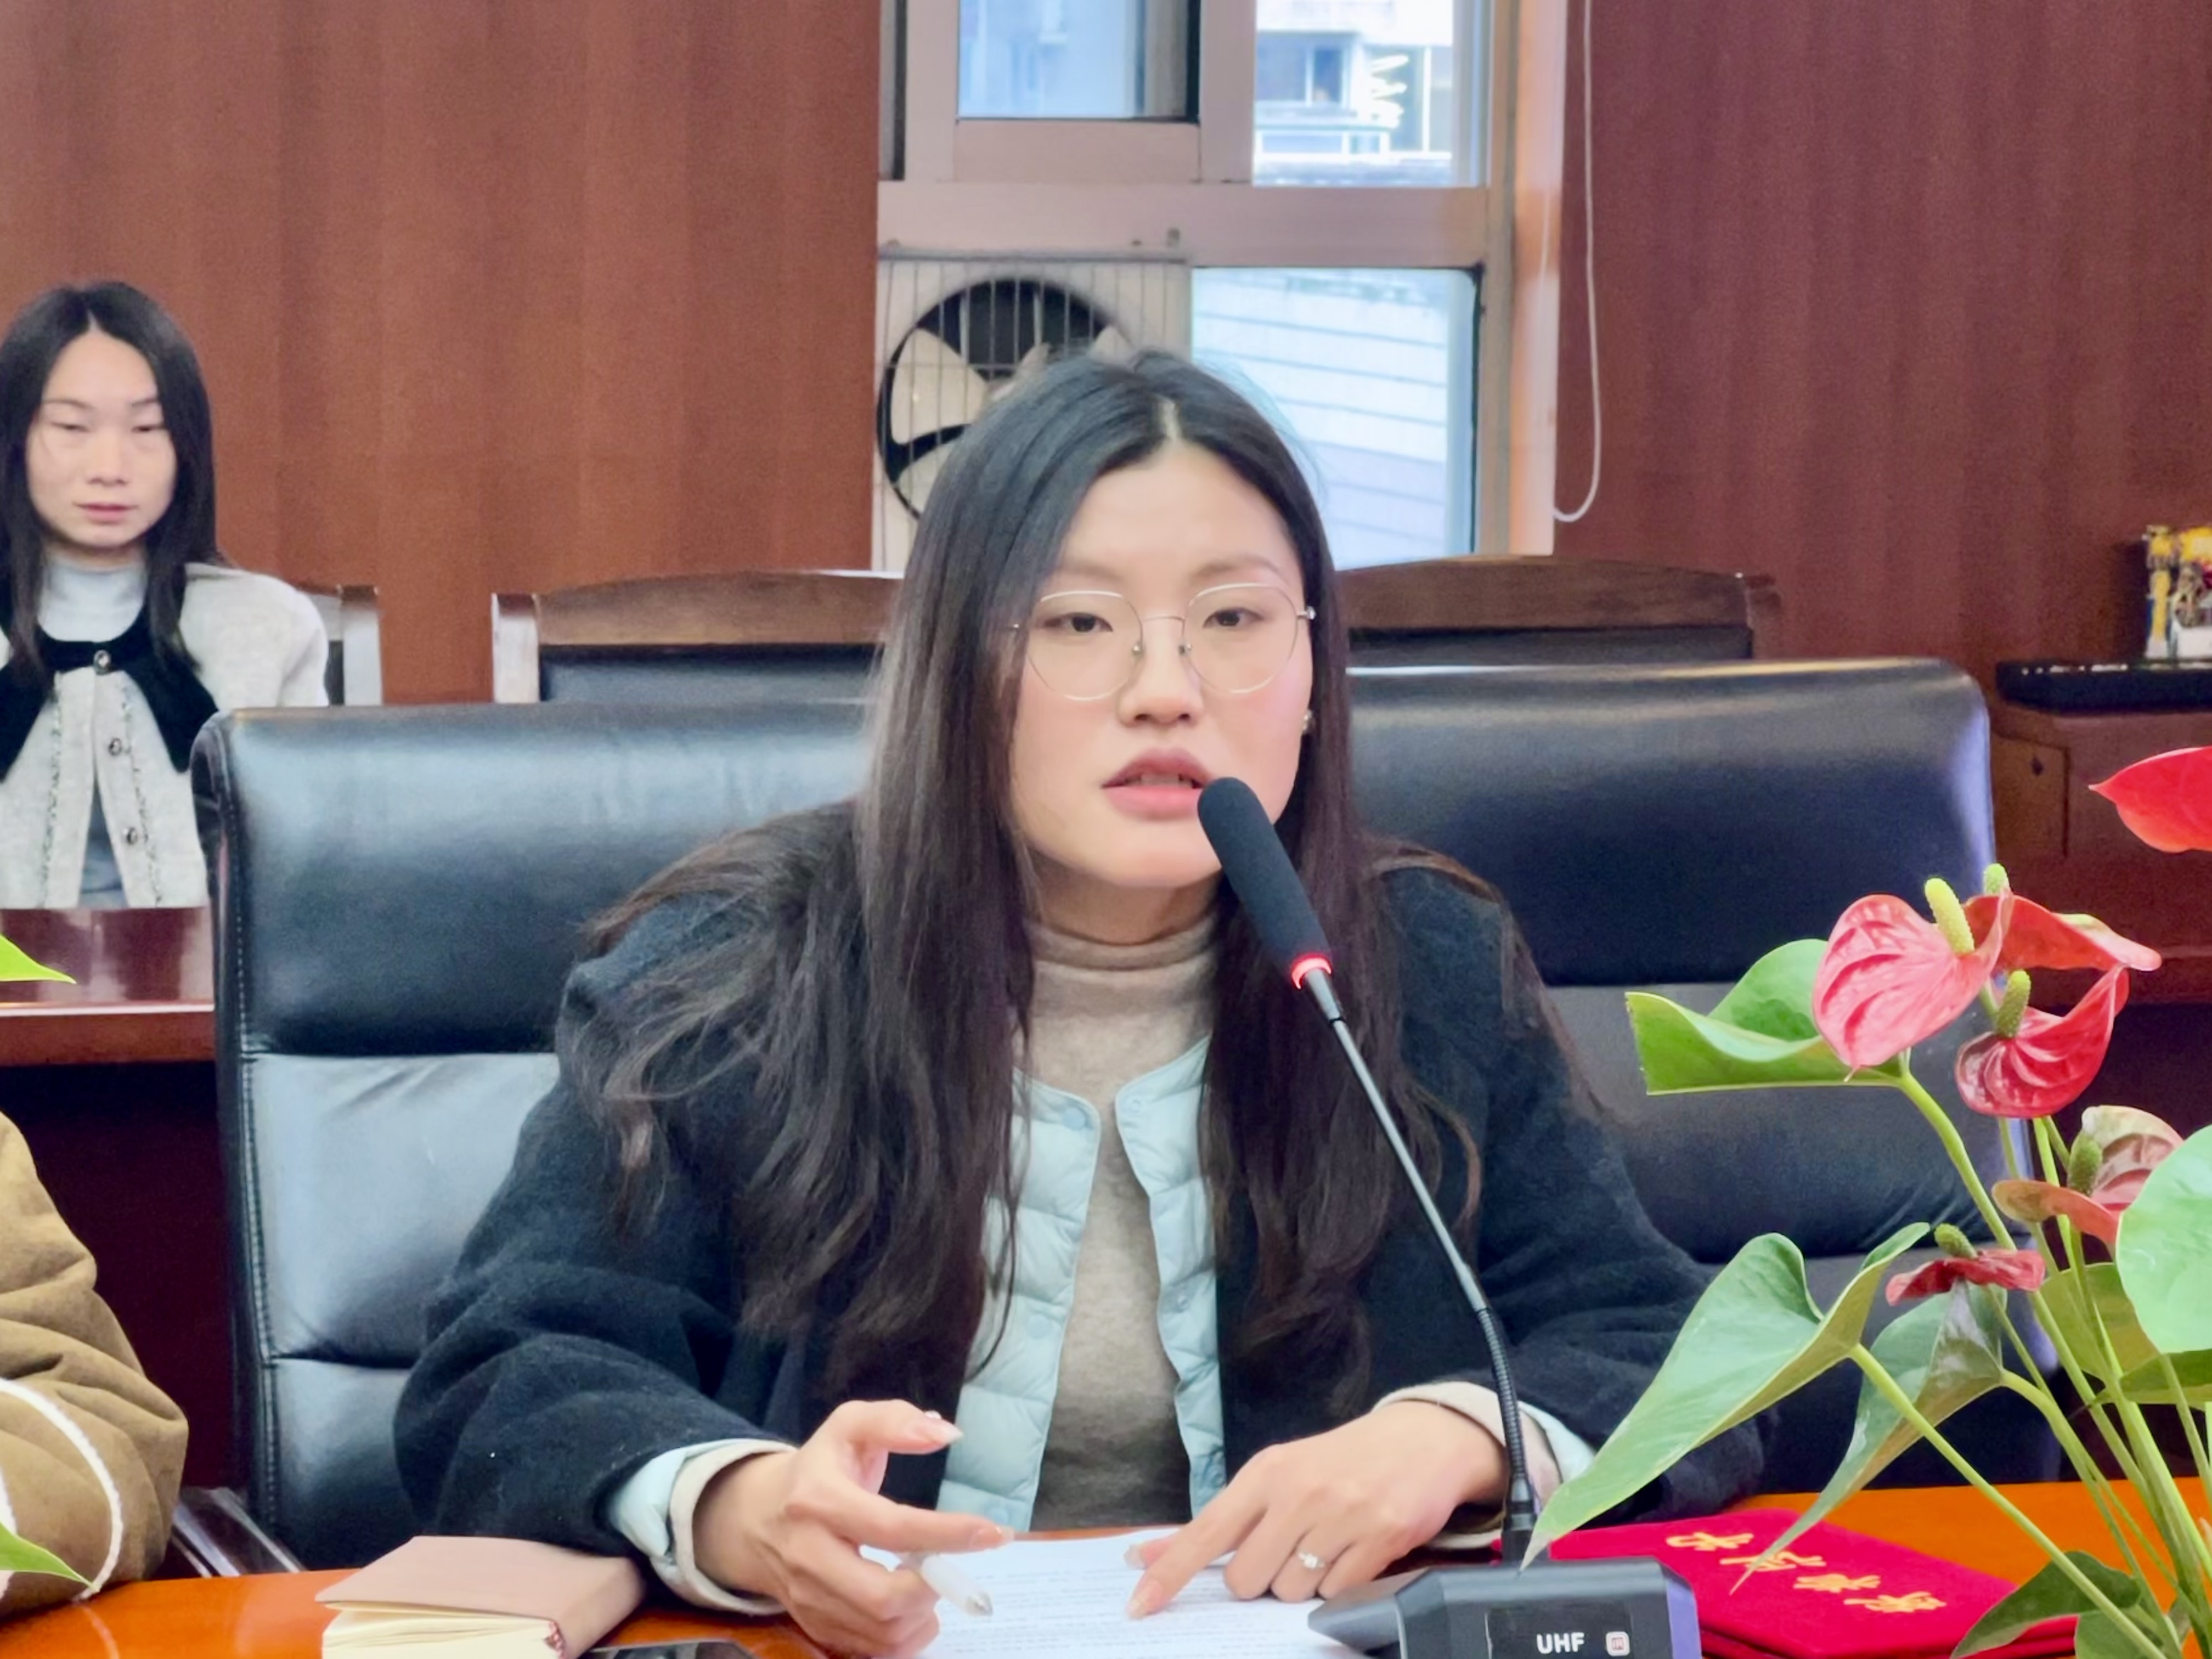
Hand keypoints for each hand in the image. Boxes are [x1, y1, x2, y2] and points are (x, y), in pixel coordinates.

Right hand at [693, 1400, 1011, 1656]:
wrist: (755, 1517)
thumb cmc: (819, 1467)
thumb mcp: (850, 1426)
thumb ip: (896, 1421)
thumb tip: (947, 1434)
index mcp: (818, 1501)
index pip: (891, 1527)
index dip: (948, 1534)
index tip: (993, 1532)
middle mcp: (808, 1556)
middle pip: (880, 1597)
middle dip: (932, 1589)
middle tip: (952, 1569)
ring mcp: (808, 1598)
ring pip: (879, 1631)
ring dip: (923, 1615)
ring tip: (934, 1585)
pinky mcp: (814, 1625)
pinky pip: (869, 1650)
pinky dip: (905, 1637)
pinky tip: (915, 1609)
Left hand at [1126, 1401, 1506, 1616]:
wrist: (1421, 1441)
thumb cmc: (1338, 1462)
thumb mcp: (1277, 1474)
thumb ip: (1220, 1520)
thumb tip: (1149, 1556)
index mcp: (1266, 1472)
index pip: (1205, 1532)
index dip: (1169, 1574)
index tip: (1138, 1605)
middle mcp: (1299, 1492)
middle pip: (1247, 1579)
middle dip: (1260, 1579)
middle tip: (1287, 1549)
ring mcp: (1342, 1515)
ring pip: (1290, 1592)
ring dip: (1301, 1584)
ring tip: (1324, 1547)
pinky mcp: (1381, 1538)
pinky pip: (1336, 1594)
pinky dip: (1338, 1586)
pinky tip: (1351, 1553)